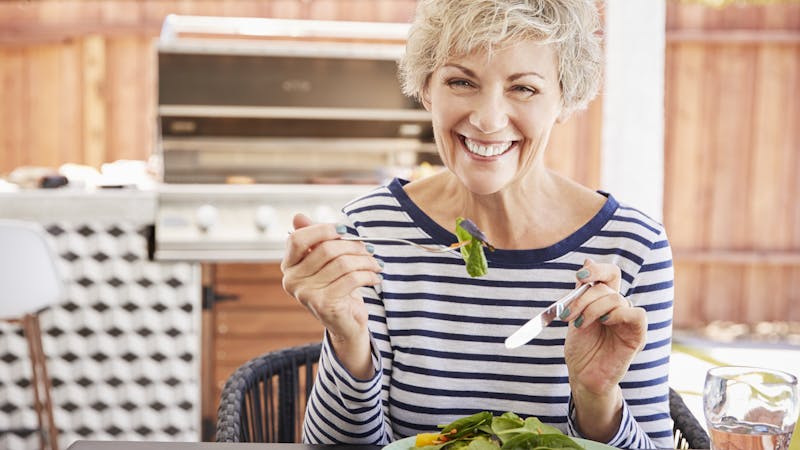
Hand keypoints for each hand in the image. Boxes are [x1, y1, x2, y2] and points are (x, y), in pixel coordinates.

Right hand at [281, 214, 381, 358]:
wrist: (345, 324)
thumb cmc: (336, 287)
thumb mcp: (325, 262)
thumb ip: (314, 239)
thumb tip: (298, 216)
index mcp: (289, 266)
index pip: (298, 239)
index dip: (322, 229)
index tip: (345, 230)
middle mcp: (292, 280)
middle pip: (325, 249)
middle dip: (353, 246)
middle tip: (369, 248)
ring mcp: (306, 294)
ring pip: (342, 263)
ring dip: (365, 261)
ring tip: (375, 264)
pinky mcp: (323, 304)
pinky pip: (351, 279)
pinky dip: (368, 275)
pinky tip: (375, 277)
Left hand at [561, 258, 646, 439]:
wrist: (583, 376)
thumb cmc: (580, 349)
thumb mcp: (575, 315)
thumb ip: (582, 292)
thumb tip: (588, 260)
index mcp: (604, 301)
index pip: (610, 274)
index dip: (597, 270)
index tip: (580, 275)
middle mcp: (618, 308)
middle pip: (608, 286)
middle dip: (584, 297)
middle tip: (569, 314)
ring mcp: (628, 321)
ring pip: (616, 299)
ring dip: (593, 308)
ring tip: (580, 324)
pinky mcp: (636, 336)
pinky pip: (637, 314)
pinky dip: (618, 314)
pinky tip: (604, 323)